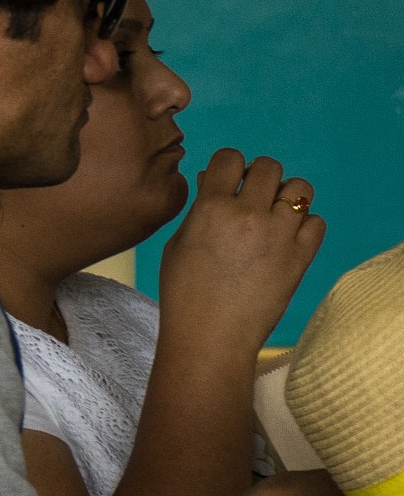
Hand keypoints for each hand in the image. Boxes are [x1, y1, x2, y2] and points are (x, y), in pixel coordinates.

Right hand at [159, 150, 324, 355]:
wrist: (211, 337)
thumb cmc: (184, 293)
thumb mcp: (178, 244)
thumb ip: (200, 209)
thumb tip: (214, 181)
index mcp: (212, 208)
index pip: (230, 158)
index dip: (229, 165)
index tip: (228, 180)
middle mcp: (250, 215)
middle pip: (270, 167)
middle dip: (260, 176)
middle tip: (253, 197)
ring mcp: (280, 235)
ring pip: (300, 189)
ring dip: (287, 196)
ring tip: (275, 215)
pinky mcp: (301, 257)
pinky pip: (317, 221)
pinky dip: (304, 224)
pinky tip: (287, 238)